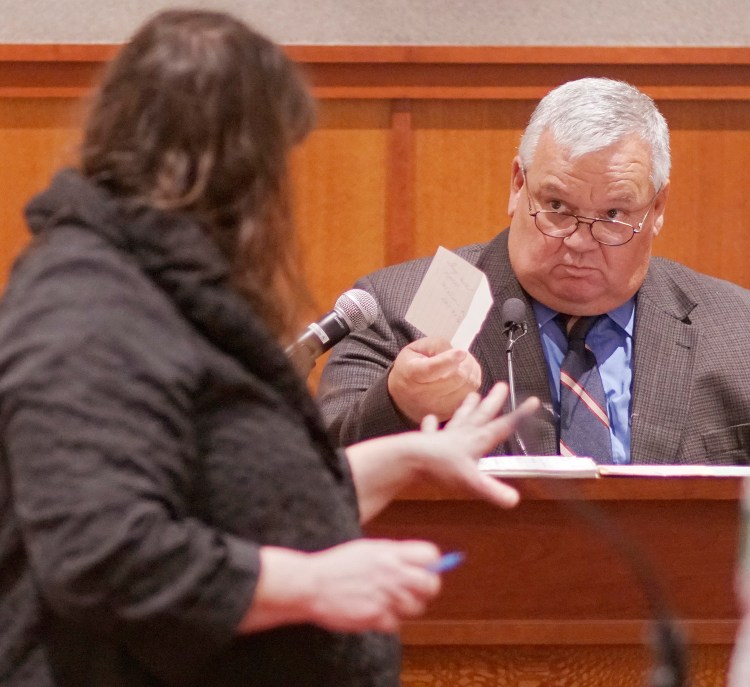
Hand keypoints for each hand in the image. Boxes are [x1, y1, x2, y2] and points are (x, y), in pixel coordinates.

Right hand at [305, 539, 441, 632]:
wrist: (311, 585)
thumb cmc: (338, 566)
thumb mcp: (368, 549)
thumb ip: (395, 554)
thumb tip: (423, 561)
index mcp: (389, 553)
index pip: (430, 555)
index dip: (433, 563)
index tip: (427, 568)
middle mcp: (390, 574)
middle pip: (430, 585)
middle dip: (427, 588)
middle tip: (417, 590)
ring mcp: (384, 596)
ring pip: (416, 607)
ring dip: (407, 606)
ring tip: (390, 600)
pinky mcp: (375, 617)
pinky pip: (396, 623)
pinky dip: (388, 620)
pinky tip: (375, 610)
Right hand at [387, 337, 480, 423]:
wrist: (402, 396)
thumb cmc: (411, 368)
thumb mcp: (417, 348)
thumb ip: (438, 346)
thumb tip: (459, 354)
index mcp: (412, 374)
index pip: (433, 368)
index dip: (449, 360)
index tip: (461, 352)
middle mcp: (423, 394)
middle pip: (457, 377)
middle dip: (467, 362)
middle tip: (463, 356)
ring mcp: (436, 407)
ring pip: (468, 387)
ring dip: (472, 372)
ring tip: (465, 365)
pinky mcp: (448, 414)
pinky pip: (470, 396)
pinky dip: (472, 384)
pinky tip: (466, 378)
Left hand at [413, 382, 539, 507]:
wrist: (408, 458)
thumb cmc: (439, 468)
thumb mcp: (472, 482)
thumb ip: (492, 490)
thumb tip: (513, 500)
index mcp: (477, 442)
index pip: (503, 427)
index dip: (520, 415)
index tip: (533, 401)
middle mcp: (462, 435)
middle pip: (481, 415)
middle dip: (493, 402)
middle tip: (501, 386)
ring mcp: (444, 437)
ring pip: (460, 419)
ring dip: (467, 407)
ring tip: (473, 395)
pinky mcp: (427, 442)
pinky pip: (431, 431)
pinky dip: (432, 424)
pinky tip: (430, 418)